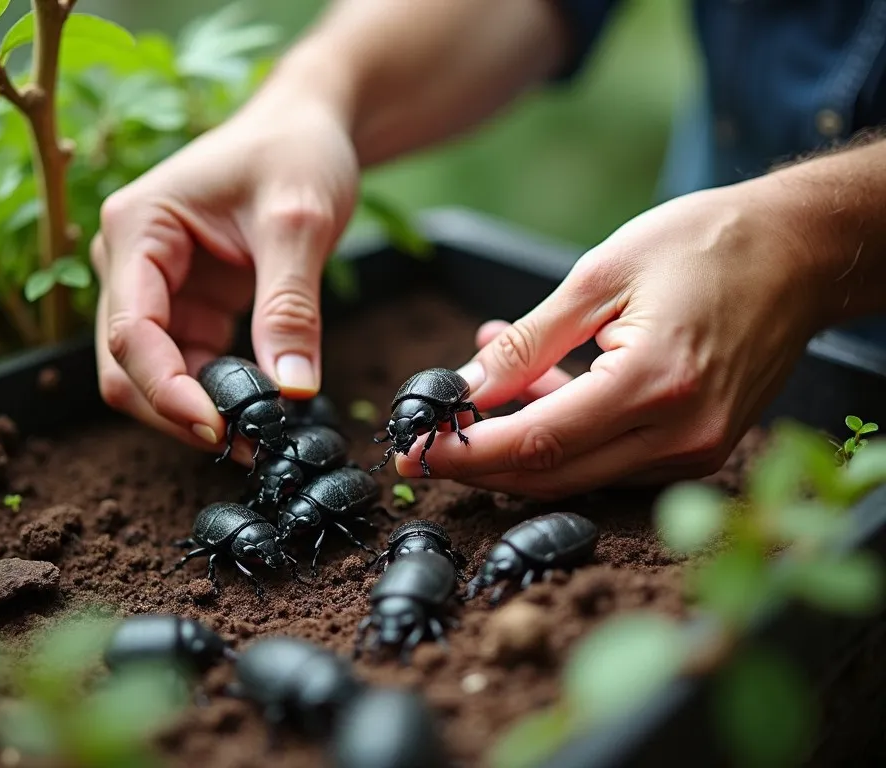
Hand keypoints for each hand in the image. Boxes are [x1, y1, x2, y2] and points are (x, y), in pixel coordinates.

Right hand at [91, 90, 358, 459]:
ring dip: (201, 411)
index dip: (167, 390)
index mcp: (137, 228)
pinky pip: (191, 367)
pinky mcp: (188, 307)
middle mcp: (130, 262)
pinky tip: (263, 411)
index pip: (131, 330)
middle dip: (179, 411)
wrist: (307, 127)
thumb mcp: (299, 222)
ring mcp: (156, 288)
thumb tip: (292, 392)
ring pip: (155, 377)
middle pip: (127, 365)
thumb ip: (290, 307)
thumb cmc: (296, 151)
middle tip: (247, 445)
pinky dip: (222, 395)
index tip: (220, 428)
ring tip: (264, 436)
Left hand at [394, 182, 823, 497]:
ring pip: (579, 471)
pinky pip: (612, 459)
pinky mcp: (699, 448)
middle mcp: (681, 434)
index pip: (539, 442)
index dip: (469, 454)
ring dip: (521, 438)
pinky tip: (542, 384)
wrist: (799, 251)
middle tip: (429, 442)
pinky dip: (565, 433)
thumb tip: (466, 389)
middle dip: (482, 463)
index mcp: (655, 383)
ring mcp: (696, 450)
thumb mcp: (599, 276)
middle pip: (554, 473)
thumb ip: (528, 343)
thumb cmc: (704, 245)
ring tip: (491, 377)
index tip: (416, 453)